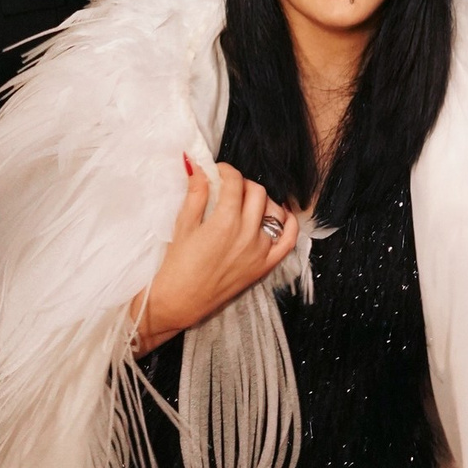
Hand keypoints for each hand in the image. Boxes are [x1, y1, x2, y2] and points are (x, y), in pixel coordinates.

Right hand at [135, 160, 299, 351]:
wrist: (180, 302)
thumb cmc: (177, 266)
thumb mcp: (183, 224)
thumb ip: (195, 193)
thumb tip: (198, 165)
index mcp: (225, 221)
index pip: (235, 182)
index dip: (226, 171)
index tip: (218, 172)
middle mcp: (247, 234)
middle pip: (257, 192)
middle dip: (243, 184)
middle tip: (229, 188)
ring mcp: (260, 251)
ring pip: (274, 211)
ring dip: (262, 201)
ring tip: (247, 203)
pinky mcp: (265, 266)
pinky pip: (289, 240)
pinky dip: (289, 223)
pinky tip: (280, 214)